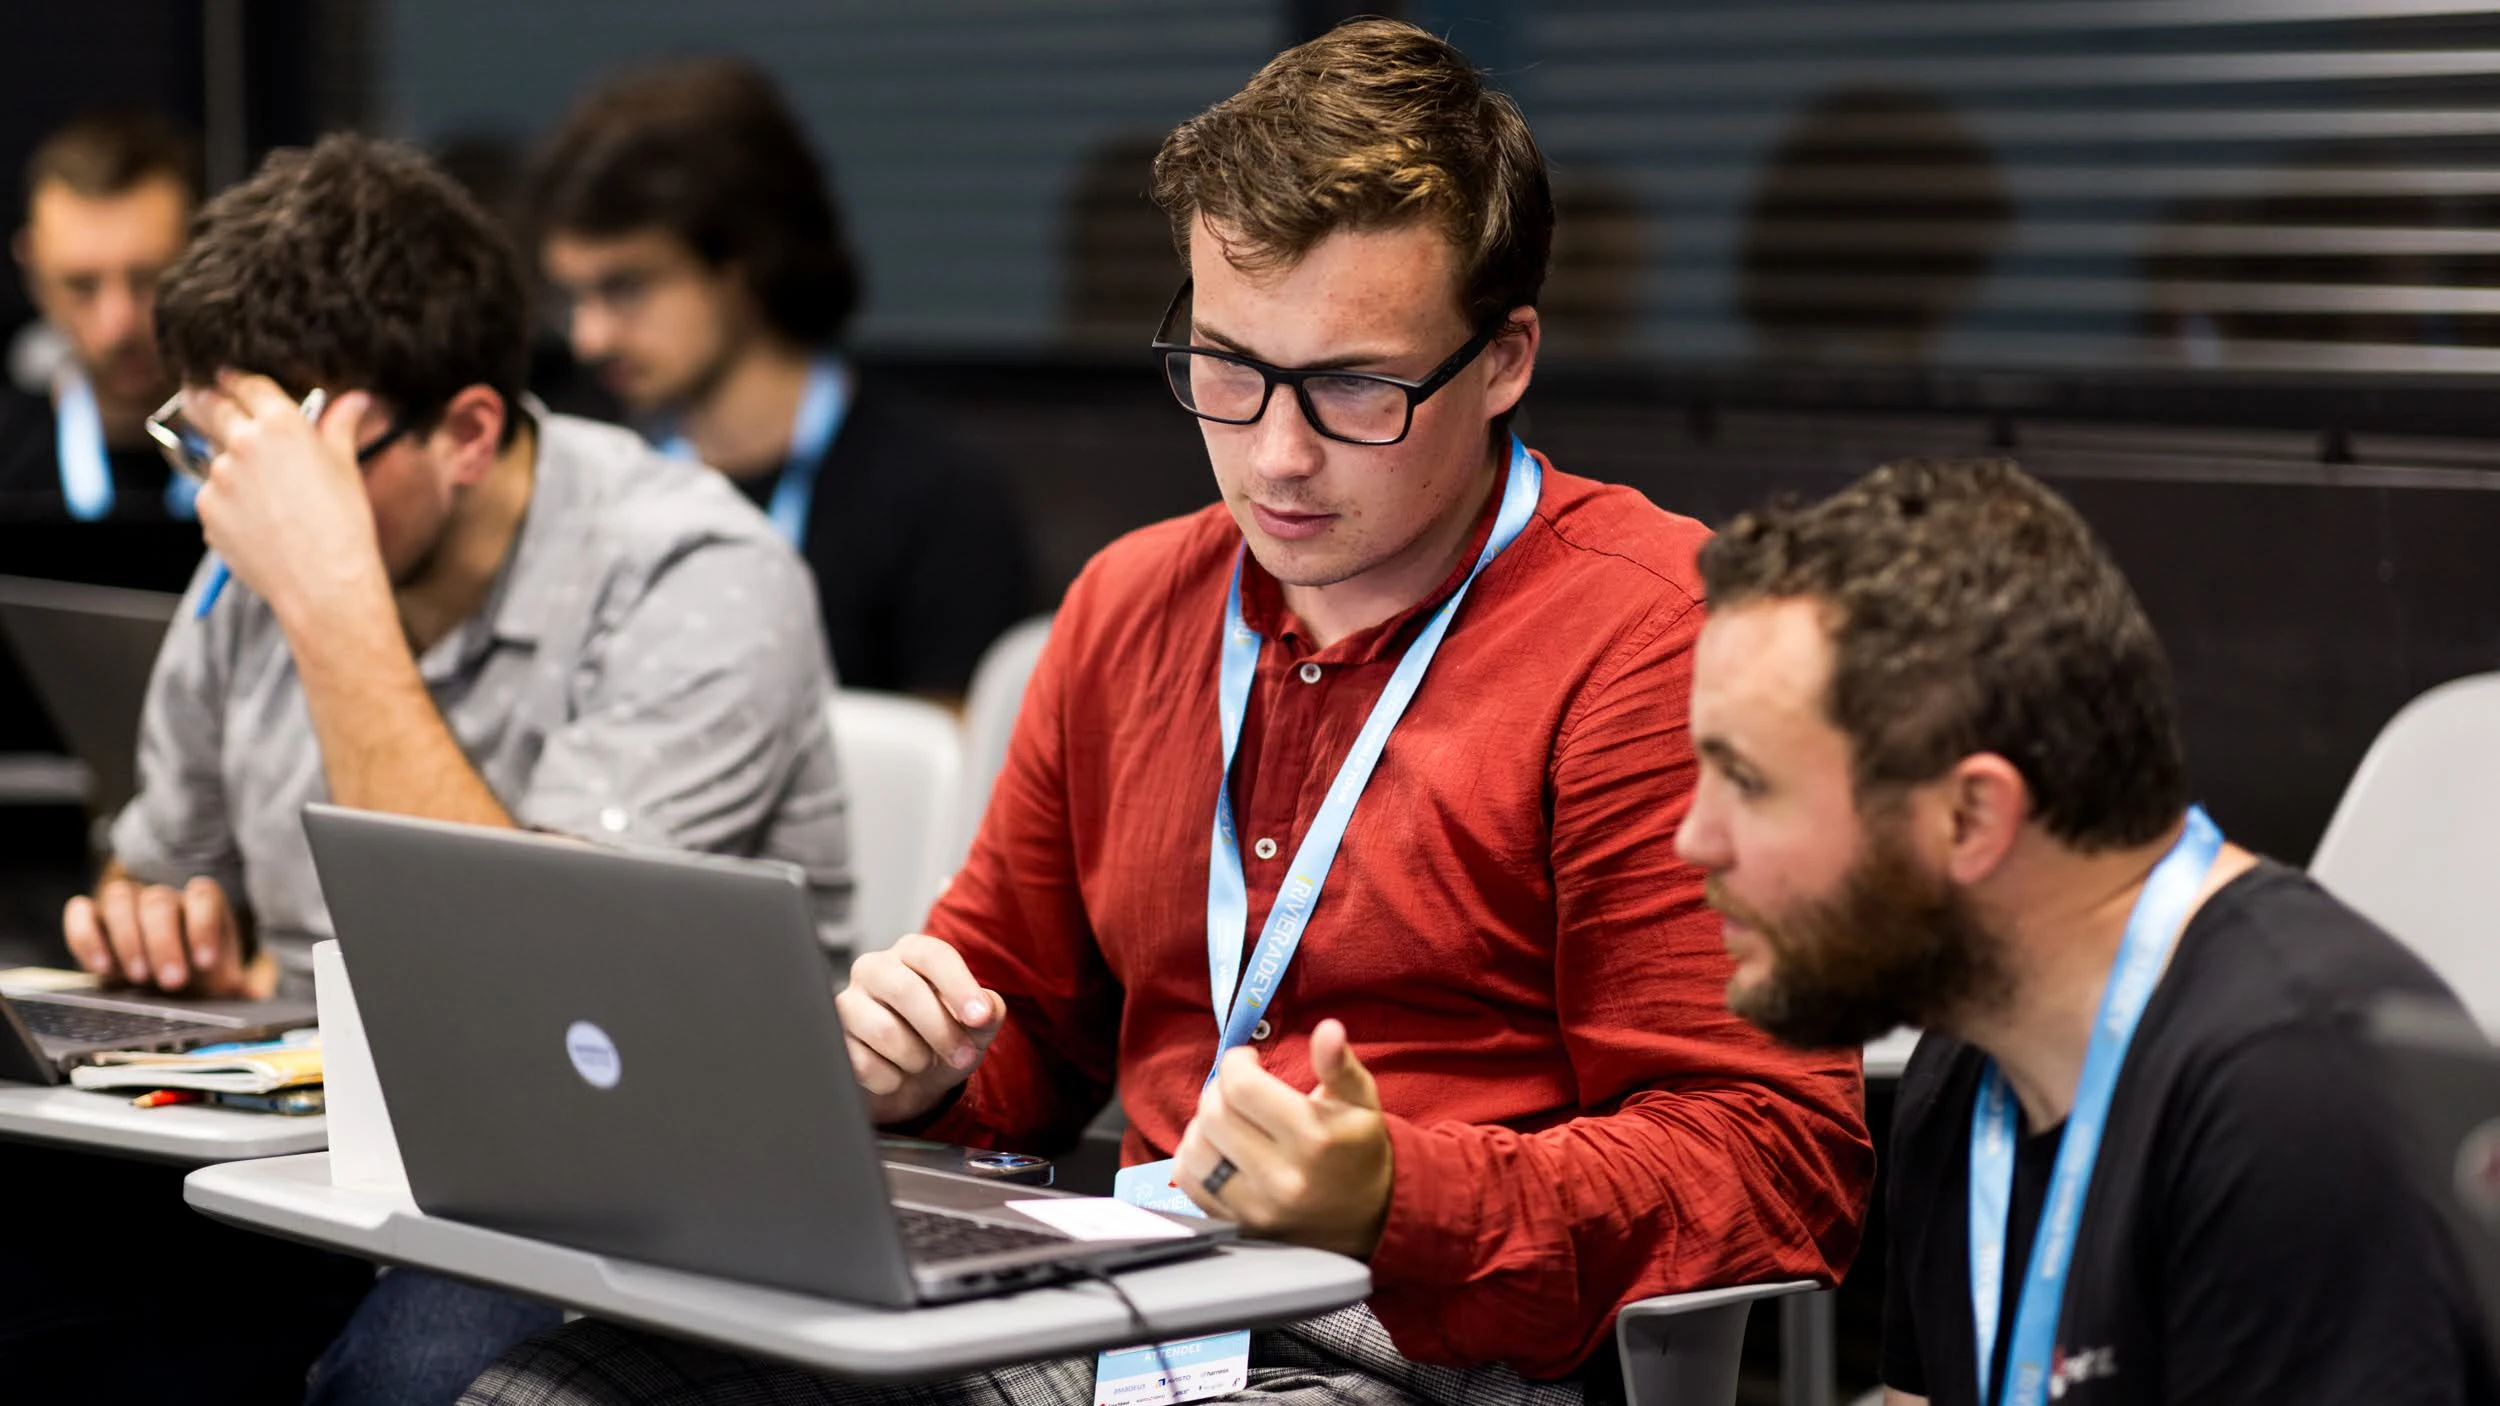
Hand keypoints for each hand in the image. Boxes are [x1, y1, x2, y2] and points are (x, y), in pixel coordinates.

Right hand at [62, 875, 276, 998]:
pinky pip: (81, 911)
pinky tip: (101, 967)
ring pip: (119, 898)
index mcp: (201, 904)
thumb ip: (237, 987)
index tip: (206, 964)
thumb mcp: (222, 983)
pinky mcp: (93, 919)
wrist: (165, 985)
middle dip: (164, 942)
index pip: (203, 895)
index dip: (204, 926)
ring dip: (126, 938)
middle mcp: (164, 898)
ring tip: (136, 978)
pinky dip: (86, 935)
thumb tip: (252, 996)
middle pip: (159, 900)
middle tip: (171, 982)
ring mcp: (126, 904)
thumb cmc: (199, 980)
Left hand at [185, 372, 392, 627]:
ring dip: (227, 463)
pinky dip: (229, 502)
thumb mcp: (345, 466)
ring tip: (264, 496)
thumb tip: (356, 398)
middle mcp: (242, 441)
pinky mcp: (206, 508)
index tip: (224, 376)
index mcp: (281, 423)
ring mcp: (219, 476)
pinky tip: (260, 523)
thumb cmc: (344, 523)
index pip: (245, 383)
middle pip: (207, 405)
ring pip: (212, 457)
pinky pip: (212, 496)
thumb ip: (339, 425)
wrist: (322, 582)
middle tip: (199, 398)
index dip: (234, 377)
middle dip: (203, 399)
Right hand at [836, 934, 1006, 1124]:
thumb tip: (986, 1008)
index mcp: (912, 953)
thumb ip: (989, 1011)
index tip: (979, 1017)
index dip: (959, 986)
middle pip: (906, 992)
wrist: (912, 1081)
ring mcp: (848, 1003)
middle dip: (941, 1031)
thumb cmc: (944, 1038)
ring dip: (916, 1058)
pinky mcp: (834, 1040)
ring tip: (923, 1061)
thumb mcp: (976, 1025)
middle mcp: (874, 969)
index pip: (933, 955)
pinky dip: (891, 1080)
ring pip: (883, 1031)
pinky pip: (864, 1064)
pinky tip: (896, 1073)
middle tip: (961, 1056)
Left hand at [1175, 1018, 1394, 1257]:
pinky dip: (1193, 1157)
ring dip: (1202, 1123)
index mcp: (1314, 1138)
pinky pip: (1189, 1182)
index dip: (1236, 1062)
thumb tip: (1328, 1028)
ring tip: (1227, 1117)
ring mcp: (1257, 1207)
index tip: (1249, 1061)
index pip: (1242, 1087)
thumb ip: (1340, 1064)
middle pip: (1214, 1115)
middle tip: (1238, 1088)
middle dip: (1219, 1089)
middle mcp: (1283, 1177)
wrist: (1369, 1215)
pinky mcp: (1238, 1224)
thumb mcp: (1361, 1100)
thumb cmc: (1358, 1146)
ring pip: (1194, 1148)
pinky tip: (1218, 1147)